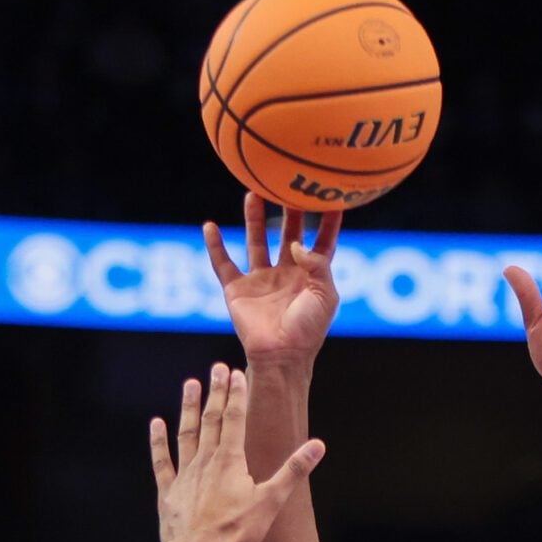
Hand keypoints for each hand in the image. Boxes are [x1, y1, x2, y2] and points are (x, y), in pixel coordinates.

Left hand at [151, 364, 325, 541]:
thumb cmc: (235, 530)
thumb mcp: (271, 501)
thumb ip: (293, 471)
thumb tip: (317, 446)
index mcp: (230, 460)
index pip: (234, 419)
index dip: (236, 394)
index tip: (236, 372)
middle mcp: (206, 461)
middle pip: (211, 419)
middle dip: (215, 392)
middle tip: (217, 368)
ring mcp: (185, 475)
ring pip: (187, 433)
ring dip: (189, 408)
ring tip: (190, 384)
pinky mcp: (169, 492)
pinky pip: (162, 461)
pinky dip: (159, 442)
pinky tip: (156, 424)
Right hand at [203, 193, 341, 363]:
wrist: (281, 356)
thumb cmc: (309, 330)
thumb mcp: (325, 295)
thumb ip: (317, 264)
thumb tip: (296, 243)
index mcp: (311, 276)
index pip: (322, 242)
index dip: (328, 222)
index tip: (332, 197)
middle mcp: (286, 273)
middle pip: (288, 234)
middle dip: (289, 212)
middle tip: (286, 185)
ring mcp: (260, 280)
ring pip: (256, 241)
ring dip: (254, 218)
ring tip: (252, 193)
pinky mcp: (237, 289)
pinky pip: (223, 263)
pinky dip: (215, 245)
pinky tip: (209, 226)